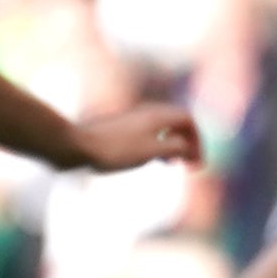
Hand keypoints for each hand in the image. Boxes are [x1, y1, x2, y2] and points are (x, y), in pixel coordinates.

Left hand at [61, 104, 206, 174]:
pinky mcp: (123, 129)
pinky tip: (154, 160)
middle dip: (188, 143)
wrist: (78, 146)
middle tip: (192, 165)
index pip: (188, 120)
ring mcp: (134, 120)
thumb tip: (188, 147)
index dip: (198, 140)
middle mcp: (147, 112)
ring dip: (174, 145)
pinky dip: (160, 145)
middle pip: (177, 123)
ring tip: (177, 164)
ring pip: (163, 129)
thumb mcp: (153, 150)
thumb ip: (177, 147)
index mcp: (158, 114)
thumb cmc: (117, 150)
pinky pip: (150, 134)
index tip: (197, 162)